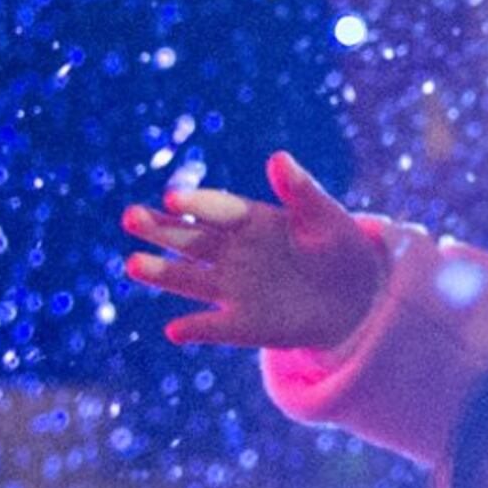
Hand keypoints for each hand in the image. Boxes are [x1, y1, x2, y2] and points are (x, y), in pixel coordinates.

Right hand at [119, 151, 386, 349]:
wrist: (357, 296)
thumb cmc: (340, 245)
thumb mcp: (326, 217)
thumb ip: (301, 191)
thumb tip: (278, 157)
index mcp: (252, 219)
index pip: (219, 209)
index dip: (197, 202)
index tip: (172, 197)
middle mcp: (234, 252)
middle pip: (191, 239)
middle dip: (161, 229)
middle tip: (130, 216)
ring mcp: (235, 288)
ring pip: (191, 280)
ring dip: (163, 274)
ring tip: (132, 264)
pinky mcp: (244, 325)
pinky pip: (215, 327)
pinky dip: (197, 329)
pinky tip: (175, 330)